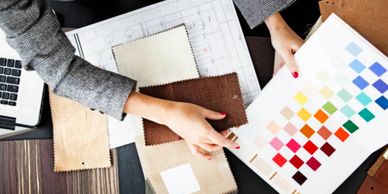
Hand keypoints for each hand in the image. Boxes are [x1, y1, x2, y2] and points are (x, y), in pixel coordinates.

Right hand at [124, 92, 238, 159]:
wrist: (170, 114)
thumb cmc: (183, 110)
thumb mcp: (202, 110)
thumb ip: (214, 114)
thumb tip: (223, 115)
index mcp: (205, 130)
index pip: (221, 140)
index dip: (230, 143)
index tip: (236, 145)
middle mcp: (200, 138)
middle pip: (216, 143)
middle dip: (224, 139)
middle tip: (226, 131)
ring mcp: (194, 141)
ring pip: (209, 148)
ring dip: (217, 146)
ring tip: (220, 139)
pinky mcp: (189, 141)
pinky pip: (197, 152)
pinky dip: (204, 156)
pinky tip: (209, 157)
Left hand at [265, 13, 303, 76]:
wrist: (275, 27)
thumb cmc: (281, 34)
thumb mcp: (284, 51)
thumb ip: (290, 63)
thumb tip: (295, 73)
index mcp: (303, 49)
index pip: (306, 64)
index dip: (304, 72)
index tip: (299, 80)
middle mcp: (301, 50)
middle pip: (299, 64)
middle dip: (294, 73)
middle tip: (291, 81)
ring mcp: (295, 50)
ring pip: (292, 63)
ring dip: (287, 69)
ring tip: (283, 77)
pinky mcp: (290, 51)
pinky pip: (287, 60)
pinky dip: (283, 65)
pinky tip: (278, 71)